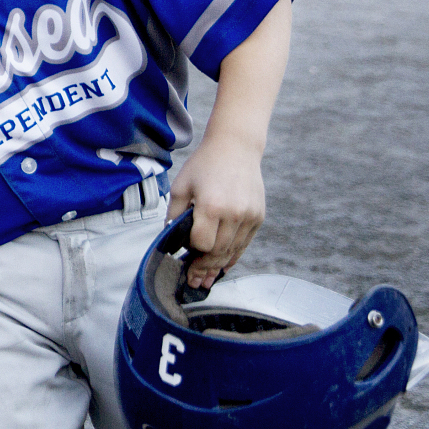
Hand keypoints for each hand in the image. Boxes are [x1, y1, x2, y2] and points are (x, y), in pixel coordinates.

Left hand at [169, 141, 265, 289]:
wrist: (235, 148)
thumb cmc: (204, 165)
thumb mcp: (181, 185)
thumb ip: (175, 213)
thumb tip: (170, 238)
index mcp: (212, 206)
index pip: (201, 243)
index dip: (191, 251)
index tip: (183, 255)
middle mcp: (234, 213)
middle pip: (218, 252)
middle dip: (204, 268)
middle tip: (194, 280)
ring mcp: (249, 216)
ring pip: (233, 251)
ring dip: (219, 267)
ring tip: (206, 280)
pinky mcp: (258, 217)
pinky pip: (244, 244)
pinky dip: (233, 256)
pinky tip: (223, 266)